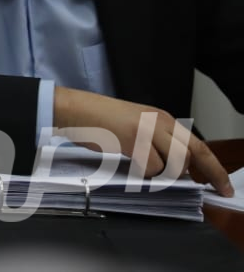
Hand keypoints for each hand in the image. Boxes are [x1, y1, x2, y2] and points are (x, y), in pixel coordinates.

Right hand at [52, 86, 231, 194]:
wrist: (77, 110)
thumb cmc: (101, 120)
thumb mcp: (138, 125)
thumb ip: (158, 141)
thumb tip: (177, 168)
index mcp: (163, 118)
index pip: (198, 145)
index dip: (214, 167)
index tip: (223, 185)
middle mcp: (160, 122)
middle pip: (191, 154)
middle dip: (198, 174)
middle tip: (208, 189)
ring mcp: (148, 130)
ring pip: (173, 163)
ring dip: (162, 173)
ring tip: (144, 169)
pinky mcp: (134, 139)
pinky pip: (151, 166)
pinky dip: (144, 173)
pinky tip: (131, 166)